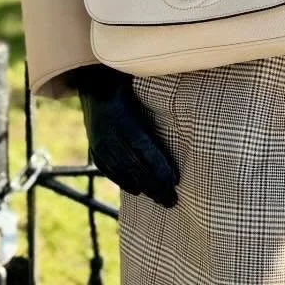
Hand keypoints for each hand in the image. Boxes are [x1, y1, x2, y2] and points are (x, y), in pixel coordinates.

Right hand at [66, 62, 178, 206]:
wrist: (95, 84)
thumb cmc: (130, 87)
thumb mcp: (146, 93)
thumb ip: (162, 109)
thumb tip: (190, 122)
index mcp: (124, 119)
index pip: (144, 149)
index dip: (159, 167)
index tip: (175, 181)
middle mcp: (109, 133)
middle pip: (133, 166)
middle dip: (154, 185)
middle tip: (172, 201)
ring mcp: (98, 142)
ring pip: (121, 171)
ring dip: (141, 188)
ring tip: (160, 200)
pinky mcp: (93, 147)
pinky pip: (107, 169)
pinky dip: (123, 181)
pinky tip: (136, 191)